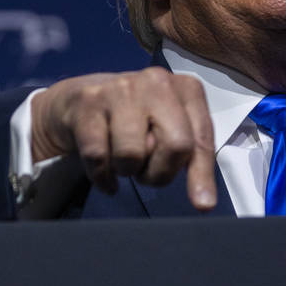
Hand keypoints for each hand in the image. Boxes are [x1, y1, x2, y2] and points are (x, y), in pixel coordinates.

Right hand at [30, 68, 216, 209]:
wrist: (81, 101)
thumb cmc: (137, 120)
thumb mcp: (171, 129)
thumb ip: (190, 156)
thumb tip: (204, 202)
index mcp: (187, 89)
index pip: (201, 139)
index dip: (202, 175)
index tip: (203, 204)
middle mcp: (157, 81)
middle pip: (176, 145)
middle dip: (161, 173)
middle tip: (148, 172)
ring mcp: (120, 88)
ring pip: (131, 155)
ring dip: (127, 170)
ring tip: (124, 159)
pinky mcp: (87, 102)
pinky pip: (98, 157)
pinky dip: (101, 175)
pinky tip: (104, 171)